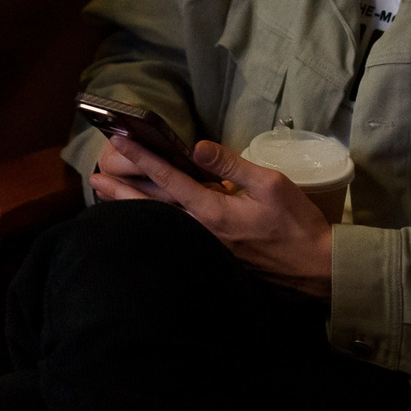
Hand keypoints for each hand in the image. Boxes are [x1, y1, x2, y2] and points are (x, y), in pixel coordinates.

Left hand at [92, 134, 334, 296]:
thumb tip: (197, 147)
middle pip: (153, 205)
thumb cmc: (298, 225)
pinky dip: (154, 220)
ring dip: (132, 206)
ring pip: (161, 220)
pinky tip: (146, 216)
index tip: (120, 141)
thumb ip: (232, 166)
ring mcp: (205, 245)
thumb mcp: (271, 185)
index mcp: (214, 211)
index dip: (142, 157)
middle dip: (122, 188)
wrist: (317, 269)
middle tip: (93, 175)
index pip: (169, 179)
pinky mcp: (213, 254)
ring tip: (106, 195)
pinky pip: (175, 233)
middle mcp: (202, 230)